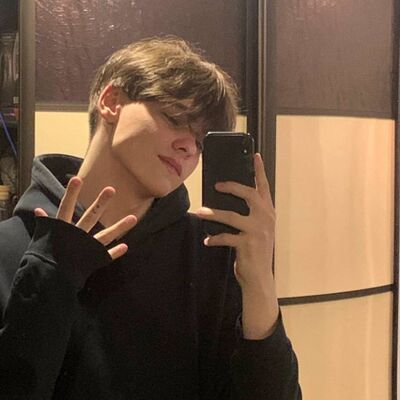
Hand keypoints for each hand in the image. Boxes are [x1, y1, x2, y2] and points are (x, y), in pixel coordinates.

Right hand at [34, 176, 136, 260]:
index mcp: (63, 229)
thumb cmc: (45, 255)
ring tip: (134, 218)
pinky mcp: (93, 259)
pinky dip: (115, 252)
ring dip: (120, 227)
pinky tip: (125, 246)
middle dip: (100, 203)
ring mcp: (87, 247)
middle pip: (90, 216)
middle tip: (111, 189)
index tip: (77, 179)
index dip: (71, 194)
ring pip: (105, 235)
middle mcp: (77, 236)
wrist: (47, 278)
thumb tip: (37, 210)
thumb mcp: (43, 237)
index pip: (66, 207)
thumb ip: (45, 223)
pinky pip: (106, 256)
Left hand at [196, 153, 278, 337]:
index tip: (255, 155)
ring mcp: (257, 231)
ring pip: (232, 216)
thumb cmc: (255, 251)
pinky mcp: (247, 244)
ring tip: (200, 212)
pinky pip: (226, 237)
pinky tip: (207, 241)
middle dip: (232, 186)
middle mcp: (265, 218)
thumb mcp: (257, 230)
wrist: (260, 277)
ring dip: (213, 213)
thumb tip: (227, 201)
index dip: (259, 171)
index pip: (264, 187)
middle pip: (249, 194)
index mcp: (268, 213)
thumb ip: (249, 215)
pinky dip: (214, 238)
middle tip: (217, 184)